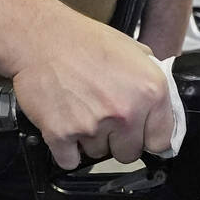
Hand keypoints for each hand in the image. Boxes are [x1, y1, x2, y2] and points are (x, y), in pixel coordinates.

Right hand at [10, 6, 174, 168]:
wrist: (40, 38)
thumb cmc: (83, 40)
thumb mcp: (132, 50)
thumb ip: (150, 80)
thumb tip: (159, 105)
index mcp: (150, 91)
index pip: (160, 141)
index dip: (146, 137)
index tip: (137, 134)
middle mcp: (125, 112)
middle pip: (128, 154)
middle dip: (116, 141)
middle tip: (101, 118)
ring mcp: (93, 126)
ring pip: (97, 155)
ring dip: (89, 141)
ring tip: (78, 112)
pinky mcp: (62, 135)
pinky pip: (69, 161)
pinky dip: (66, 150)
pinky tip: (64, 126)